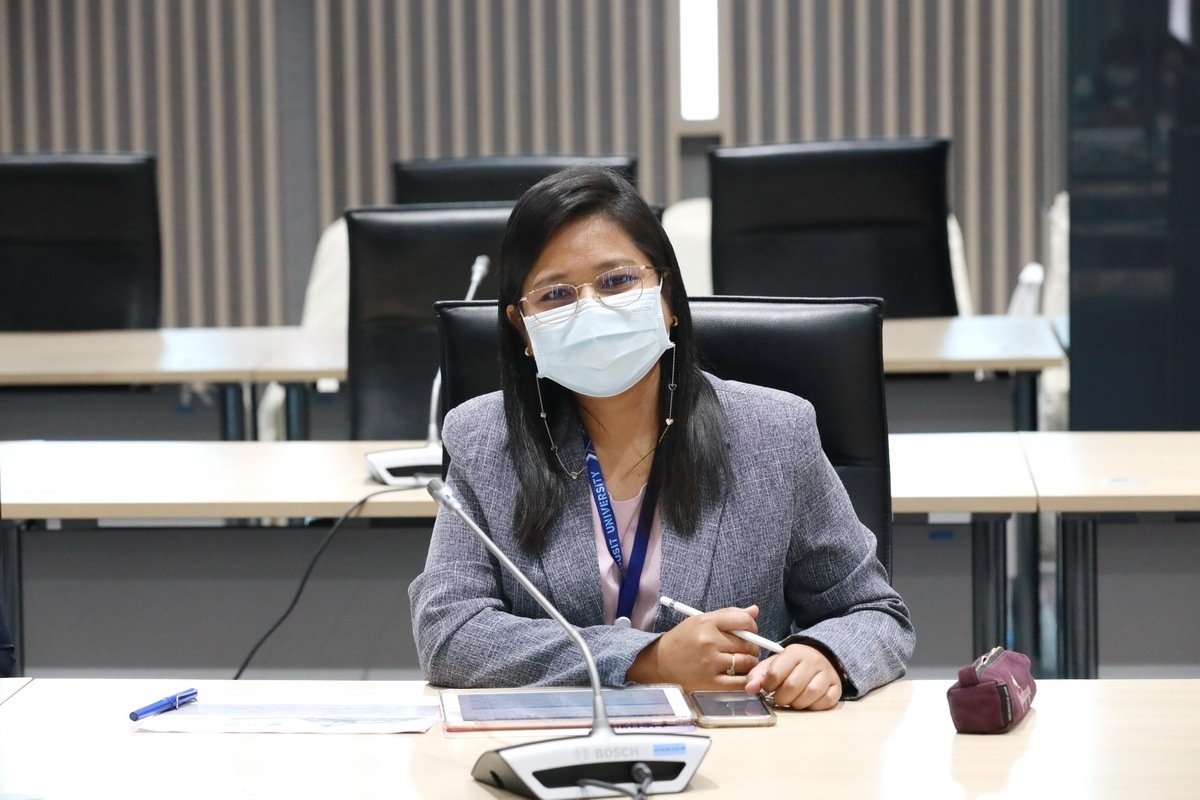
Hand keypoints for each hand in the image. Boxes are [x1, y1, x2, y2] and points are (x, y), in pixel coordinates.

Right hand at [626, 605, 761, 690]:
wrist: (657, 664)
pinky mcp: (710, 684)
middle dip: (751, 646)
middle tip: (745, 649)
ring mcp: (710, 664)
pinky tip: (739, 676)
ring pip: (747, 662)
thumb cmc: (681, 641)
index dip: (751, 626)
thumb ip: (727, 615)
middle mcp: (709, 642)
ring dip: (749, 663)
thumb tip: (754, 611)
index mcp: (706, 623)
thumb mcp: (699, 621)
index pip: (743, 620)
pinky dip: (745, 679)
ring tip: (741, 663)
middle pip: (747, 643)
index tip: (749, 631)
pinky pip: (740, 682)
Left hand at [744, 643, 842, 710]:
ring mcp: (827, 673)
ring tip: (792, 700)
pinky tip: (807, 702)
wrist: (822, 657)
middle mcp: (813, 660)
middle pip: (792, 686)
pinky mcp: (837, 687)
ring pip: (809, 694)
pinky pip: (825, 702)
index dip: (768, 685)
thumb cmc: (793, 665)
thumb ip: (758, 675)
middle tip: (779, 698)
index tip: (768, 688)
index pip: (775, 673)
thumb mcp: (774, 664)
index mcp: (794, 652)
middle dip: (781, 698)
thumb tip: (749, 689)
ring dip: (797, 703)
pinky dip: (813, 706)